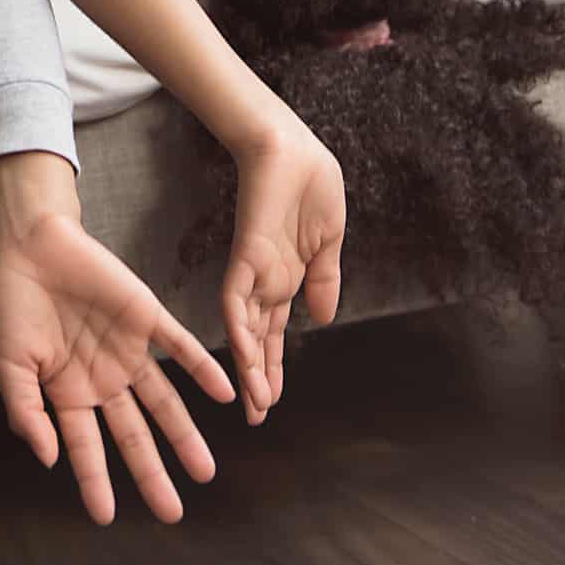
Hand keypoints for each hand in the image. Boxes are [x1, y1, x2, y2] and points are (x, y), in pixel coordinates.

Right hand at [0, 153, 235, 524]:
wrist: (30, 244)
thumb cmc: (11, 304)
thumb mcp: (8, 365)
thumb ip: (27, 413)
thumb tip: (50, 460)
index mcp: (69, 392)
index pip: (87, 447)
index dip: (95, 482)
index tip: (106, 518)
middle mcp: (103, 378)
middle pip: (134, 435)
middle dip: (152, 473)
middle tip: (173, 513)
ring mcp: (128, 350)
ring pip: (164, 401)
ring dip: (185, 434)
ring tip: (205, 470)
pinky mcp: (146, 316)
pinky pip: (180, 348)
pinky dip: (203, 370)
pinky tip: (224, 394)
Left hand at [224, 120, 345, 423]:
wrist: (291, 145)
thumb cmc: (309, 184)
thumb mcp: (328, 241)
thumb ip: (324, 279)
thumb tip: (323, 320)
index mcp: (286, 278)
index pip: (275, 332)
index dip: (274, 366)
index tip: (275, 401)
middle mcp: (266, 281)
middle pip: (258, 340)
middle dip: (259, 379)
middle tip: (258, 419)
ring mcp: (253, 269)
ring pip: (245, 328)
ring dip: (250, 365)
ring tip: (256, 402)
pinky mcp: (246, 253)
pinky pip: (236, 295)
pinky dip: (239, 324)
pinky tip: (242, 353)